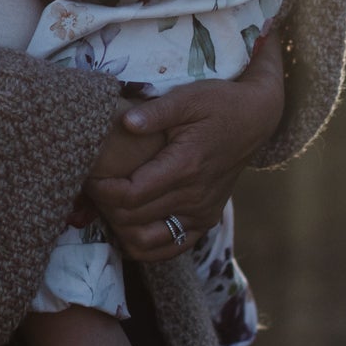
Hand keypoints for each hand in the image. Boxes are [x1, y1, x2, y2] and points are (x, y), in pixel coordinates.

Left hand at [86, 34, 284, 262]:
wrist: (256, 118)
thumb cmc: (219, 103)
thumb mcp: (188, 97)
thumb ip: (155, 112)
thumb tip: (125, 122)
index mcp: (185, 166)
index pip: (129, 195)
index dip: (101, 190)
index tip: (89, 175)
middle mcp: (193, 196)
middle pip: (132, 220)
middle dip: (104, 206)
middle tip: (91, 186)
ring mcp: (201, 212)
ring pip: (148, 242)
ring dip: (120, 229)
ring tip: (108, 206)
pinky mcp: (206, 220)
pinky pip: (171, 248)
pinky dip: (145, 245)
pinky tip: (129, 227)